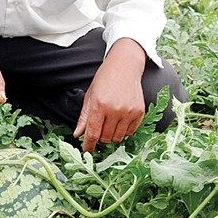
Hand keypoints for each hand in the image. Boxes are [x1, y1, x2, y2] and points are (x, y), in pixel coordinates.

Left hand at [73, 38, 145, 152]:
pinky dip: (123, 130)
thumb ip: (84, 117)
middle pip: (105, 138)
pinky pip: (130, 132)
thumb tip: (78, 135)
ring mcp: (128, 112)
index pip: (93, 134)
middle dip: (100, 138)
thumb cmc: (105, 79)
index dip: (89, 145)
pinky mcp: (139, 112)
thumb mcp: (90, 96)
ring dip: (112, 135)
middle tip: (99, 129)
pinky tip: (120, 120)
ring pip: (118, 137)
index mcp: (99, 105)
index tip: (87, 150)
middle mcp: (115, 110)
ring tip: (110, 123)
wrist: (125, 66)